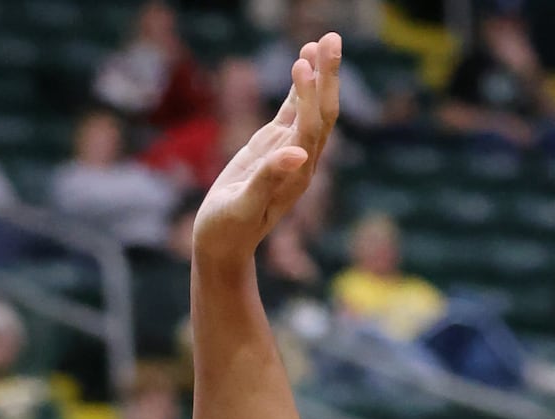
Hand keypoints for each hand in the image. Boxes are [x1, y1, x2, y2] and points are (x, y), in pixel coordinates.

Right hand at [193, 32, 340, 268]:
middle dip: (328, 76)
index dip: (309, 97)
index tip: (302, 65)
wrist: (222, 244)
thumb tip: (297, 153)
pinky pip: (294, 111)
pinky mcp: (275, 147)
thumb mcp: (245, 207)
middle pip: (322, 113)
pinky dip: (301, 87)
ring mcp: (289, 152)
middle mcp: (300, 161)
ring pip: (311, 109)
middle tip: (331, 38)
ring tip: (322, 41)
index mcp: (296, 176)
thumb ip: (269, 179)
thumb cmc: (228, 230)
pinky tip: (303, 62)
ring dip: (319, 75)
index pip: (310, 128)